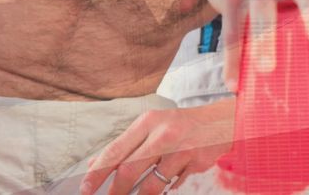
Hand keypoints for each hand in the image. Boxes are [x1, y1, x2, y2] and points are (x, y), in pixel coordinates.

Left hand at [80, 100, 234, 194]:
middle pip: (130, 169)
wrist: (223, 121)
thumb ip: (125, 144)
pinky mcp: (196, 163)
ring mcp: (182, 149)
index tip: (86, 188)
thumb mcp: (153, 126)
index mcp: (149, 122)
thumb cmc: (182, 124)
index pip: (116, 150)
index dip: (97, 173)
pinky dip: (167, 188)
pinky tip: (167, 184)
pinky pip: (173, 185)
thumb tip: (95, 163)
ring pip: (151, 184)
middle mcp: (164, 134)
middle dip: (115, 191)